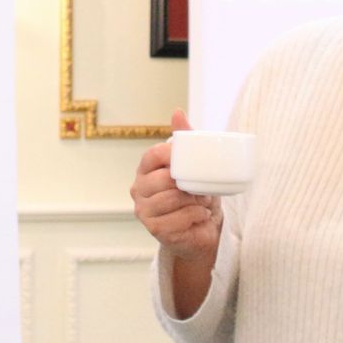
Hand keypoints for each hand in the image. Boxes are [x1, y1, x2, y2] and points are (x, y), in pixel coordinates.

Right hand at [130, 109, 219, 264]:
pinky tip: (199, 215)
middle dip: (186, 183)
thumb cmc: (196, 195)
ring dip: (194, 199)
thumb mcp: (193, 165)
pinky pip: (179, 218)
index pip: (151, 155)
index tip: (188, 158)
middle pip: (162, 179)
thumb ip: (185, 139)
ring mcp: (144, 211)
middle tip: (201, 186)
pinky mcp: (155, 230)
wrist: (203, 230)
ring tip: (201, 201)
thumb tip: (177, 112)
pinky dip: (195, 215)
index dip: (170, 154)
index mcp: (145, 170)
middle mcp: (139, 190)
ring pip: (171, 198)